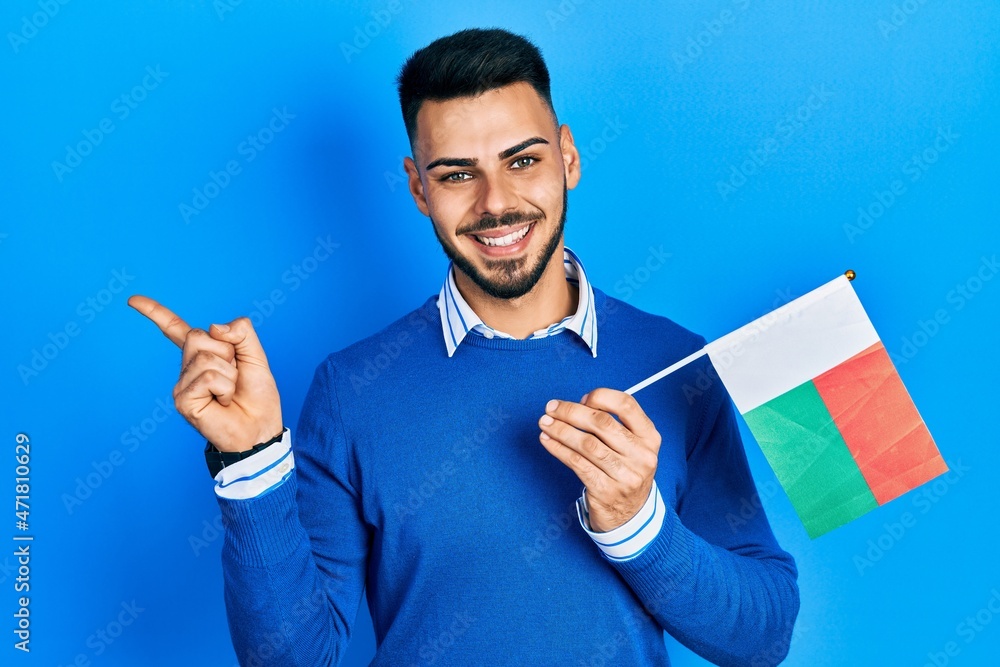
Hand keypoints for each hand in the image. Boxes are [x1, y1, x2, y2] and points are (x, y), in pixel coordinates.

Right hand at [127, 295, 282, 452]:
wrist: (260, 427)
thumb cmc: (257, 395)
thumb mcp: (256, 355)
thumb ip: (241, 331)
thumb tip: (214, 327)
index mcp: (203, 354)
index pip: (175, 329)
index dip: (155, 313)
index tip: (132, 300)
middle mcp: (187, 367)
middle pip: (197, 336)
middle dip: (226, 351)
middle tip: (234, 375)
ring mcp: (182, 384)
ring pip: (205, 357)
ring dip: (229, 373)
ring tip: (230, 391)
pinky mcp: (182, 400)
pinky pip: (208, 377)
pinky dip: (225, 387)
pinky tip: (223, 401)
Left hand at [537, 388, 660, 531]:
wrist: (630, 515)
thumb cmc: (624, 471)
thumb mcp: (632, 446)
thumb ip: (614, 424)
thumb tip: (579, 404)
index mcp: (650, 437)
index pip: (627, 405)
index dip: (601, 397)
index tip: (581, 398)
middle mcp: (641, 455)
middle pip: (602, 423)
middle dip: (571, 412)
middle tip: (551, 408)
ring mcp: (625, 475)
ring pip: (587, 443)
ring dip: (560, 430)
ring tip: (545, 423)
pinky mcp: (606, 491)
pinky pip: (577, 463)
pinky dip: (558, 449)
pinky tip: (547, 441)